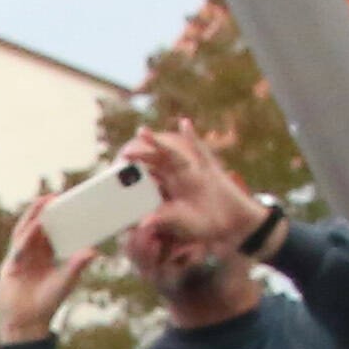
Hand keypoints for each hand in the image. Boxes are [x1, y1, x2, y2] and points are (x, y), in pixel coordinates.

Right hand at [0, 188, 96, 344]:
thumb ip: (77, 266)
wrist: (26, 323)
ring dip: (34, 216)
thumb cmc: (47, 304)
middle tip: (57, 195)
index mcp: (47, 256)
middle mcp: (33, 254)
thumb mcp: (65, 281)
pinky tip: (37, 224)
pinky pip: (20, 245)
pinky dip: (28, 234)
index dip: (59, 218)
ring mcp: (20, 258)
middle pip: (39, 227)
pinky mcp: (10, 264)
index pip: (53, 232)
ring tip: (44, 201)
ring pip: (27, 231)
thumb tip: (94, 252)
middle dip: (46, 211)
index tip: (68, 203)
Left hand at [127, 122, 260, 266]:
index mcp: (168, 191)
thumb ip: (162, 219)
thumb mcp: (180, 223)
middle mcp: (177, 177)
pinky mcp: (207, 168)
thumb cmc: (204, 225)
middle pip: (155, 163)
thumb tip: (142, 224)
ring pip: (171, 153)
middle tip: (125, 153)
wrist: (231, 223)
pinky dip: (192, 136)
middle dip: (140, 156)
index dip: (134, 175)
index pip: (148, 180)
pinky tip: (184, 122)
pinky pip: (199, 149)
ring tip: (141, 132)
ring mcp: (192, 171)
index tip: (117, 172)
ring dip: (157, 142)